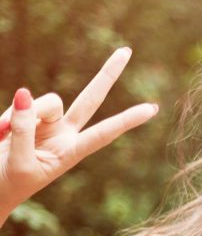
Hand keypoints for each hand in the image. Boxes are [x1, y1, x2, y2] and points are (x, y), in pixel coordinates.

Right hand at [0, 47, 157, 221]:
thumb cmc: (6, 184)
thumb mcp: (18, 162)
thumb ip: (23, 130)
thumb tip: (25, 95)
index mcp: (72, 152)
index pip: (104, 133)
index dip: (127, 121)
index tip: (153, 109)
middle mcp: (65, 134)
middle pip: (90, 99)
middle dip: (107, 74)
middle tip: (126, 51)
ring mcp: (48, 124)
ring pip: (47, 101)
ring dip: (23, 113)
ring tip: (2, 133)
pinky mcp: (27, 118)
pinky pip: (22, 105)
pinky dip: (9, 116)